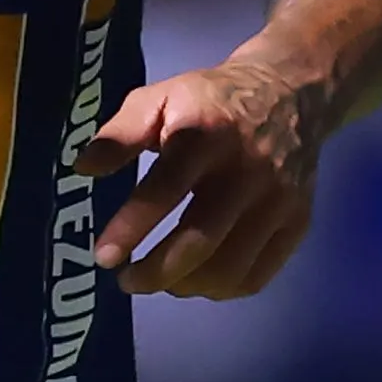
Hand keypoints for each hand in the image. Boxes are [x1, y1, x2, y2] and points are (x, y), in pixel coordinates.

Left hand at [74, 59, 320, 299]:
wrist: (289, 92)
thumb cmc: (210, 100)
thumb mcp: (161, 96)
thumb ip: (122, 132)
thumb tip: (83, 168)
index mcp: (208, 132)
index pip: (168, 186)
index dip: (133, 225)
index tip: (103, 256)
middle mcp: (248, 169)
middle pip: (201, 238)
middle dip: (156, 271)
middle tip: (125, 279)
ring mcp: (279, 199)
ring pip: (230, 267)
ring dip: (185, 285)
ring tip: (160, 280)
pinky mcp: (298, 222)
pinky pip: (258, 275)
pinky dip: (221, 289)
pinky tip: (198, 278)